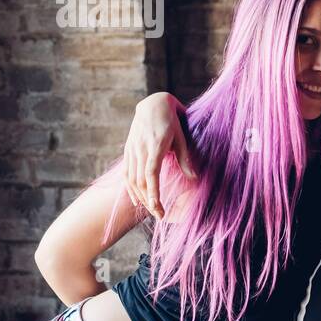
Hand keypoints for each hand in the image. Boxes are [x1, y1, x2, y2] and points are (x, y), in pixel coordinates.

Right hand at [123, 93, 193, 218]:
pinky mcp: (128, 151)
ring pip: (132, 179)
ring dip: (141, 197)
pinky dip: (130, 188)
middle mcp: (140, 150)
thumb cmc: (171, 121)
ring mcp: (132, 150)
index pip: (151, 174)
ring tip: (152, 210)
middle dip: (149, 201)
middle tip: (160, 216)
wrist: (152, 105)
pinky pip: (126, 173)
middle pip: (140, 181)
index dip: (153, 193)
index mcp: (155, 147)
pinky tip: (136, 199)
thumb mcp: (181, 138)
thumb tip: (194, 178)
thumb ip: (185, 158)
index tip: (158, 208)